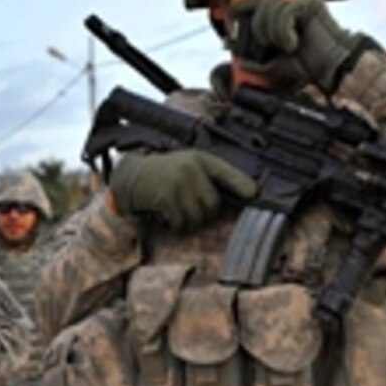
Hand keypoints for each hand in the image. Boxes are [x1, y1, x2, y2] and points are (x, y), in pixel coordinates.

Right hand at [109, 150, 256, 231]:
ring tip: (179, 213)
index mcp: (200, 159)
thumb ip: (206, 178)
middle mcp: (192, 168)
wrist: (131, 176)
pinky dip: (177, 225)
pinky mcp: (167, 197)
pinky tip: (169, 217)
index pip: (226, 172)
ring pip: (198, 216)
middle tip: (190, 209)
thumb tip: (232, 199)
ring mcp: (179, 182)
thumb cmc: (164, 174)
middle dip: (205, 213)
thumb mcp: (186, 166)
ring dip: (190, 222)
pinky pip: (182, 222)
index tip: (254, 194)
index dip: (241, 184)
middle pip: (213, 203)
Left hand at [228, 0, 367, 91]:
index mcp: (277, 15)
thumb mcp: (272, 64)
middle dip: (258, 30)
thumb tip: (228, 48)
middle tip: (270, 47)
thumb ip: (252, 58)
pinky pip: (286, 12)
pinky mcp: (310, 4)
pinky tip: (294, 44)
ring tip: (288, 48)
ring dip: (274, 33)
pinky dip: (285, 32)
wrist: (330, 69)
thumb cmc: (306, 66)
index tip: (229, 32)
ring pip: (271, 9)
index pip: (250, 4)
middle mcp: (288, 4)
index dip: (236, 14)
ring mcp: (300, 2)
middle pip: (258, 5)